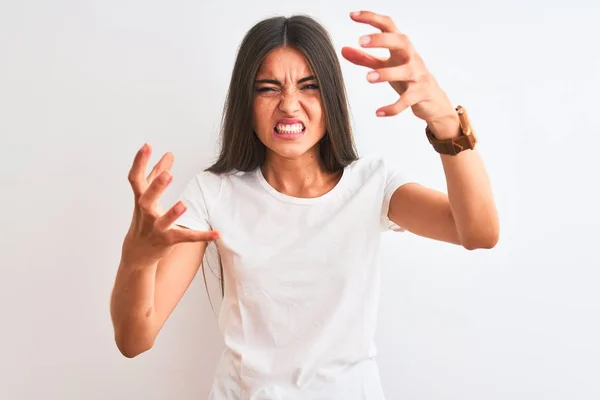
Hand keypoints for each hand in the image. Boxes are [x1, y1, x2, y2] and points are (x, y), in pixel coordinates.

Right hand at [123, 143, 218, 265]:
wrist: (137, 252)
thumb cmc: (143, 218)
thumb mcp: (147, 196)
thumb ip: (157, 174)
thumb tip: (168, 154)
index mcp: (140, 199)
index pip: (135, 179)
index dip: (139, 162)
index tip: (147, 146)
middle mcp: (146, 213)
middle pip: (146, 199)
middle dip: (156, 187)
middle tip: (168, 174)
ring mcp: (156, 228)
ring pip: (163, 221)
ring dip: (173, 213)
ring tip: (184, 204)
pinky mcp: (168, 240)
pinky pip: (186, 237)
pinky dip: (202, 236)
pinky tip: (217, 233)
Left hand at [341, 10, 456, 127]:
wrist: (433, 100)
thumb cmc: (407, 77)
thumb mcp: (386, 65)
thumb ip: (365, 58)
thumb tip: (343, 50)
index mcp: (401, 47)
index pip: (388, 26)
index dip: (371, 18)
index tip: (352, 15)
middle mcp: (412, 57)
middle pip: (400, 41)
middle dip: (381, 39)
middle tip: (360, 41)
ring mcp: (418, 75)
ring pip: (405, 71)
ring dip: (386, 73)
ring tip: (368, 78)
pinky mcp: (421, 93)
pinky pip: (407, 100)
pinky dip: (393, 107)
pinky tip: (378, 112)